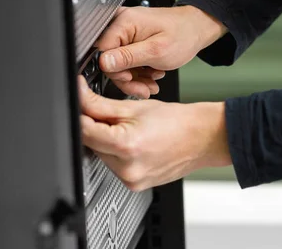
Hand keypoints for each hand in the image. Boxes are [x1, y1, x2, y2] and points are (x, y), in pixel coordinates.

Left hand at [78, 76, 231, 190]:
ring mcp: (131, 180)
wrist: (201, 137)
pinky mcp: (134, 185)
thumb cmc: (176, 121)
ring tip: (131, 131)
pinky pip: (115, 166)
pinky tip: (135, 144)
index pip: (85, 129)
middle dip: (97, 127)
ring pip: (102, 156)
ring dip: (107, 142)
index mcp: (126, 145)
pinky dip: (119, 154)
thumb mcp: (134, 106)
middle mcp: (127, 168)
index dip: (80, 112)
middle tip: (116, 116)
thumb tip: (79, 95)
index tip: (80, 100)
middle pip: (92, 144)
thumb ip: (100, 103)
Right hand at [96, 5, 226, 98]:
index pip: (102, 52)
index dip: (115, 71)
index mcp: (124, 22)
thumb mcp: (156, 51)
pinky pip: (126, 60)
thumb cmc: (183, 34)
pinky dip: (138, 71)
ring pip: (119, 63)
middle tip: (143, 88)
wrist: (196, 29)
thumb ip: (128, 57)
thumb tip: (104, 63)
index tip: (130, 79)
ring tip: (151, 83)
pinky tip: (151, 75)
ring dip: (135, 78)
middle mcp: (121, 23)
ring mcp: (126, 31)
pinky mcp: (131, 39)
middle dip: (128, 78)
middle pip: (110, 60)